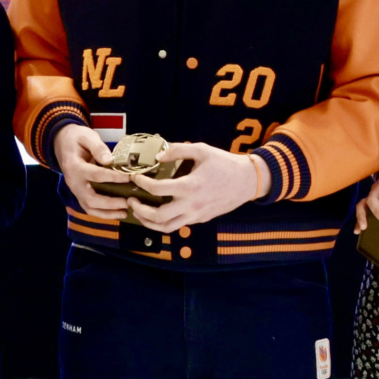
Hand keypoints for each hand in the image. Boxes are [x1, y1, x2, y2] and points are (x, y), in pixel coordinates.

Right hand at [50, 124, 130, 219]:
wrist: (61, 142)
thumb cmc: (76, 138)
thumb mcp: (87, 136)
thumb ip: (97, 147)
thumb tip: (109, 160)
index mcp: (74, 166)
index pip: (95, 175)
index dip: (113, 177)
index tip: (129, 178)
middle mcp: (73, 182)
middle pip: (90, 199)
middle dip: (110, 203)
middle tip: (127, 202)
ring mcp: (75, 190)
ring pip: (89, 207)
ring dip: (107, 213)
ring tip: (124, 213)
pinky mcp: (78, 193)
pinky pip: (89, 207)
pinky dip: (102, 213)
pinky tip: (116, 213)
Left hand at [129, 142, 268, 229]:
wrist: (247, 181)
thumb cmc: (224, 163)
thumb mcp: (201, 150)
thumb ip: (177, 150)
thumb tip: (157, 155)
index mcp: (190, 186)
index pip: (157, 189)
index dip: (141, 183)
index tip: (135, 177)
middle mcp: (191, 205)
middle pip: (158, 217)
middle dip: (140, 210)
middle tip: (131, 200)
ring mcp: (196, 215)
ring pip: (166, 228)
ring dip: (148, 222)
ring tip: (139, 212)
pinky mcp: (200, 219)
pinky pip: (178, 225)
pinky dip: (163, 223)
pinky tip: (157, 213)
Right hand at [354, 161, 378, 233]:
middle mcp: (378, 187)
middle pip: (372, 200)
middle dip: (378, 213)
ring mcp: (372, 193)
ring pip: (363, 203)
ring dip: (362, 216)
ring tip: (364, 229)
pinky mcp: (369, 199)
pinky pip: (361, 208)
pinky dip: (358, 219)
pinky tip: (358, 231)